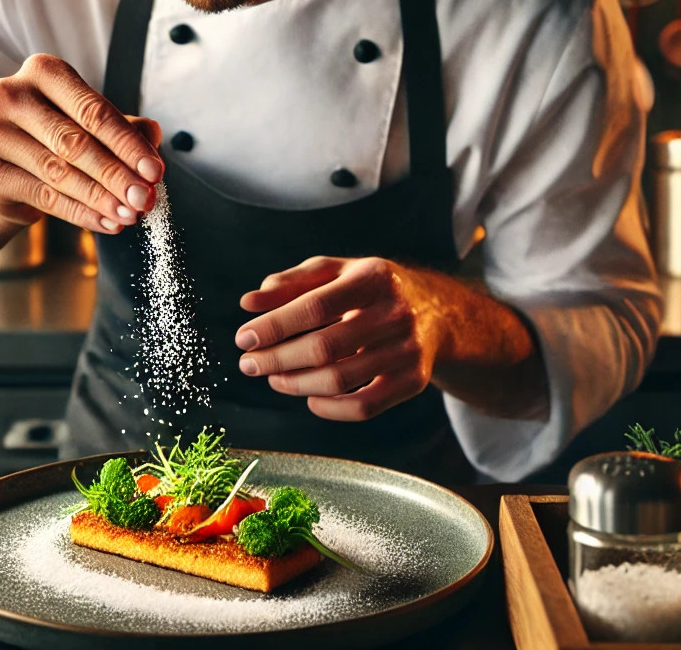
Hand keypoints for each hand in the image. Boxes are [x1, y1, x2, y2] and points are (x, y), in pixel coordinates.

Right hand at [0, 54, 163, 232]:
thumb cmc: (56, 135)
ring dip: (100, 198)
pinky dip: (79, 213)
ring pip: (58, 172)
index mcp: (43, 71)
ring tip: (128, 214)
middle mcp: (10, 95)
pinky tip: (105, 222)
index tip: (154, 171)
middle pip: (74, 142)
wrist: (8, 165)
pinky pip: (42, 196)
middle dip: (116, 175)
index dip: (128, 144)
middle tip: (144, 199)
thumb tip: (153, 137)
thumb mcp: (94, 126)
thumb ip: (127, 128)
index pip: (93, 110)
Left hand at [235, 256, 447, 420]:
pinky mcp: (414, 381)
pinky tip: (308, 397)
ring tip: (273, 378)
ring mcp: (408, 350)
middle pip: (325, 346)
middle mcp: (396, 313)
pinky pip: (365, 406)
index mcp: (373, 277)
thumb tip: (248, 303)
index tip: (244, 338)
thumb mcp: (335, 272)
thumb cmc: (368, 288)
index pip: (315, 305)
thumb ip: (290, 283)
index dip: (275, 325)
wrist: (436, 311)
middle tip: (248, 364)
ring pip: (340, 380)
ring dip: (296, 384)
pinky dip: (329, 408)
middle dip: (278, 359)